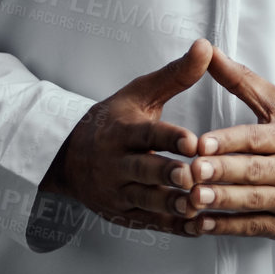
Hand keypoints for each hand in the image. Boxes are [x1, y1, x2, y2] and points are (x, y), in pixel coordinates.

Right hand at [42, 38, 212, 236]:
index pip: (147, 134)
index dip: (170, 138)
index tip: (194, 141)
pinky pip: (149, 223)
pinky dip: (172, 226)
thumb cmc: (115, 121)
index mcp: (122, 132)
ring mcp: (117, 192)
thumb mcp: (139, 94)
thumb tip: (206, 46)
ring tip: (201, 204)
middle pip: (145, 171)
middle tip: (195, 177)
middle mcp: (116, 164)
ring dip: (173, 204)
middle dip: (170, 175)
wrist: (68, 157)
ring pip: (147, 201)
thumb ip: (176, 75)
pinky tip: (198, 226)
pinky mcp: (122, 214)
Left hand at [182, 48, 274, 240]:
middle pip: (253, 170)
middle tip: (191, 171)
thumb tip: (208, 51)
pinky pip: (254, 227)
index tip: (201, 143)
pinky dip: (227, 227)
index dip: (228, 141)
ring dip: (221, 201)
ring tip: (190, 199)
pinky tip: (202, 224)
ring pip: (253, 201)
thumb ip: (242, 81)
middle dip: (221, 171)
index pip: (256, 138)